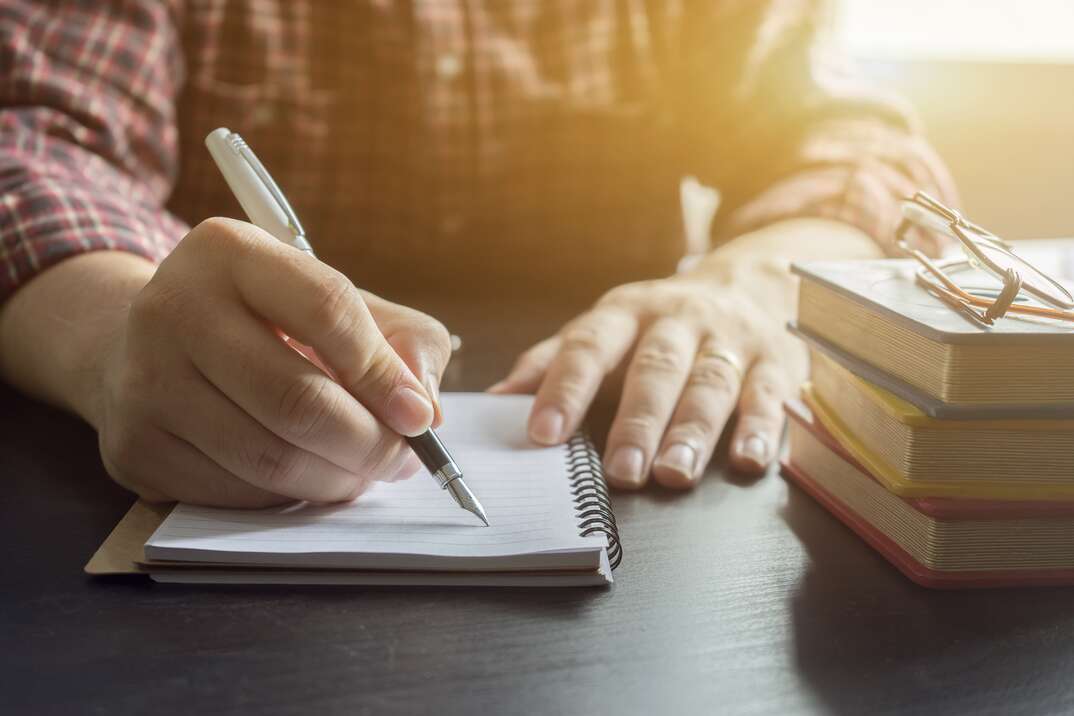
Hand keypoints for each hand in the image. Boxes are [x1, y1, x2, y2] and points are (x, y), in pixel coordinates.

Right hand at [89, 218, 450, 506]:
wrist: (158, 347)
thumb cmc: (272, 324)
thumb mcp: (343, 306)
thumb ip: (405, 344)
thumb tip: (425, 410)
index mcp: (230, 251)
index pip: (327, 310)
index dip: (383, 373)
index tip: (418, 416)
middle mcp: (173, 307)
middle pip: (296, 399)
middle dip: (368, 443)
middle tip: (401, 458)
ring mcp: (144, 380)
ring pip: (269, 458)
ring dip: (337, 479)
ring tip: (363, 471)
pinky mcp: (134, 446)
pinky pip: (236, 492)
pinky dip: (289, 496)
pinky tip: (308, 475)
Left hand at [490, 275, 804, 488]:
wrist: (751, 282)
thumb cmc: (659, 322)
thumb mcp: (604, 328)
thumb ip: (551, 363)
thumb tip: (492, 403)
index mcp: (626, 313)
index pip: (590, 347)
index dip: (565, 389)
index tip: (543, 434)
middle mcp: (678, 321)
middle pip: (655, 369)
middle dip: (637, 421)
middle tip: (621, 469)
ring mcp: (730, 339)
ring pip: (710, 383)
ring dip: (692, 430)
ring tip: (674, 473)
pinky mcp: (775, 362)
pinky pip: (769, 395)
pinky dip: (759, 428)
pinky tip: (746, 460)